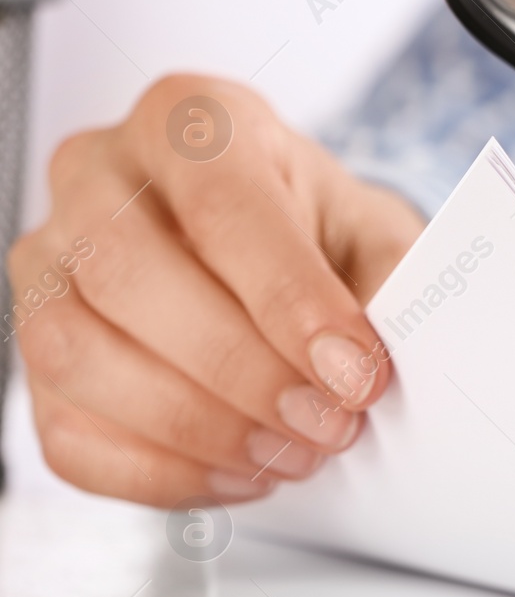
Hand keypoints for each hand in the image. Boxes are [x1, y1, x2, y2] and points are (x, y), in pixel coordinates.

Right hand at [8, 75, 424, 506]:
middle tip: (329, 425)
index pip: (223, 206)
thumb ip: (395, 277)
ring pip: (76, 354)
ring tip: (292, 454)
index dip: (291, 301)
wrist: (280, 247)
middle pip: (128, 275)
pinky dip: (161, 475)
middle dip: (242, 372)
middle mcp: (99, 176)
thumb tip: (389, 351)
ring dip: (195, 429)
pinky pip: (69, 433)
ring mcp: (48, 264)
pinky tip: (241, 473)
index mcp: (191, 121)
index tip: (357, 374)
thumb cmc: (320, 228)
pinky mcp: (36, 352)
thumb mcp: (377, 228)